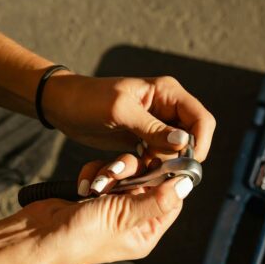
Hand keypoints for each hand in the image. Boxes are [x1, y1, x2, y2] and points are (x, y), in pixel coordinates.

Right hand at [17, 175, 192, 263]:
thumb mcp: (123, 217)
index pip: (171, 200)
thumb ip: (156, 200)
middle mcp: (133, 219)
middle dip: (132, 172)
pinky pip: (105, 171)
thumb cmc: (79, 237)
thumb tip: (185, 185)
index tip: (163, 158)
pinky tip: (84, 186)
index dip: (169, 178)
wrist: (36, 236)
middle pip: (149, 180)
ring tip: (96, 186)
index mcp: (146, 232)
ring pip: (126, 171)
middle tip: (117, 173)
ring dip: (110, 172)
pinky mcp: (95, 192)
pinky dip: (94, 173)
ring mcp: (113, 205)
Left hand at [42, 74, 215, 161]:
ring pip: (175, 152)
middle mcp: (168, 108)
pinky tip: (133, 169)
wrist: (62, 106)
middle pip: (192, 139)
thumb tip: (184, 143)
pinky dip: (150, 167)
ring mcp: (157, 125)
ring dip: (162, 165)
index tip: (184, 165)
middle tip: (156, 170)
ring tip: (140, 169)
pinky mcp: (145, 139)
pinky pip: (158, 157)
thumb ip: (153, 128)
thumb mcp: (120, 112)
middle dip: (178, 158)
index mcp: (168, 92)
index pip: (202, 120)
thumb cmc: (88, 100)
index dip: (199, 144)